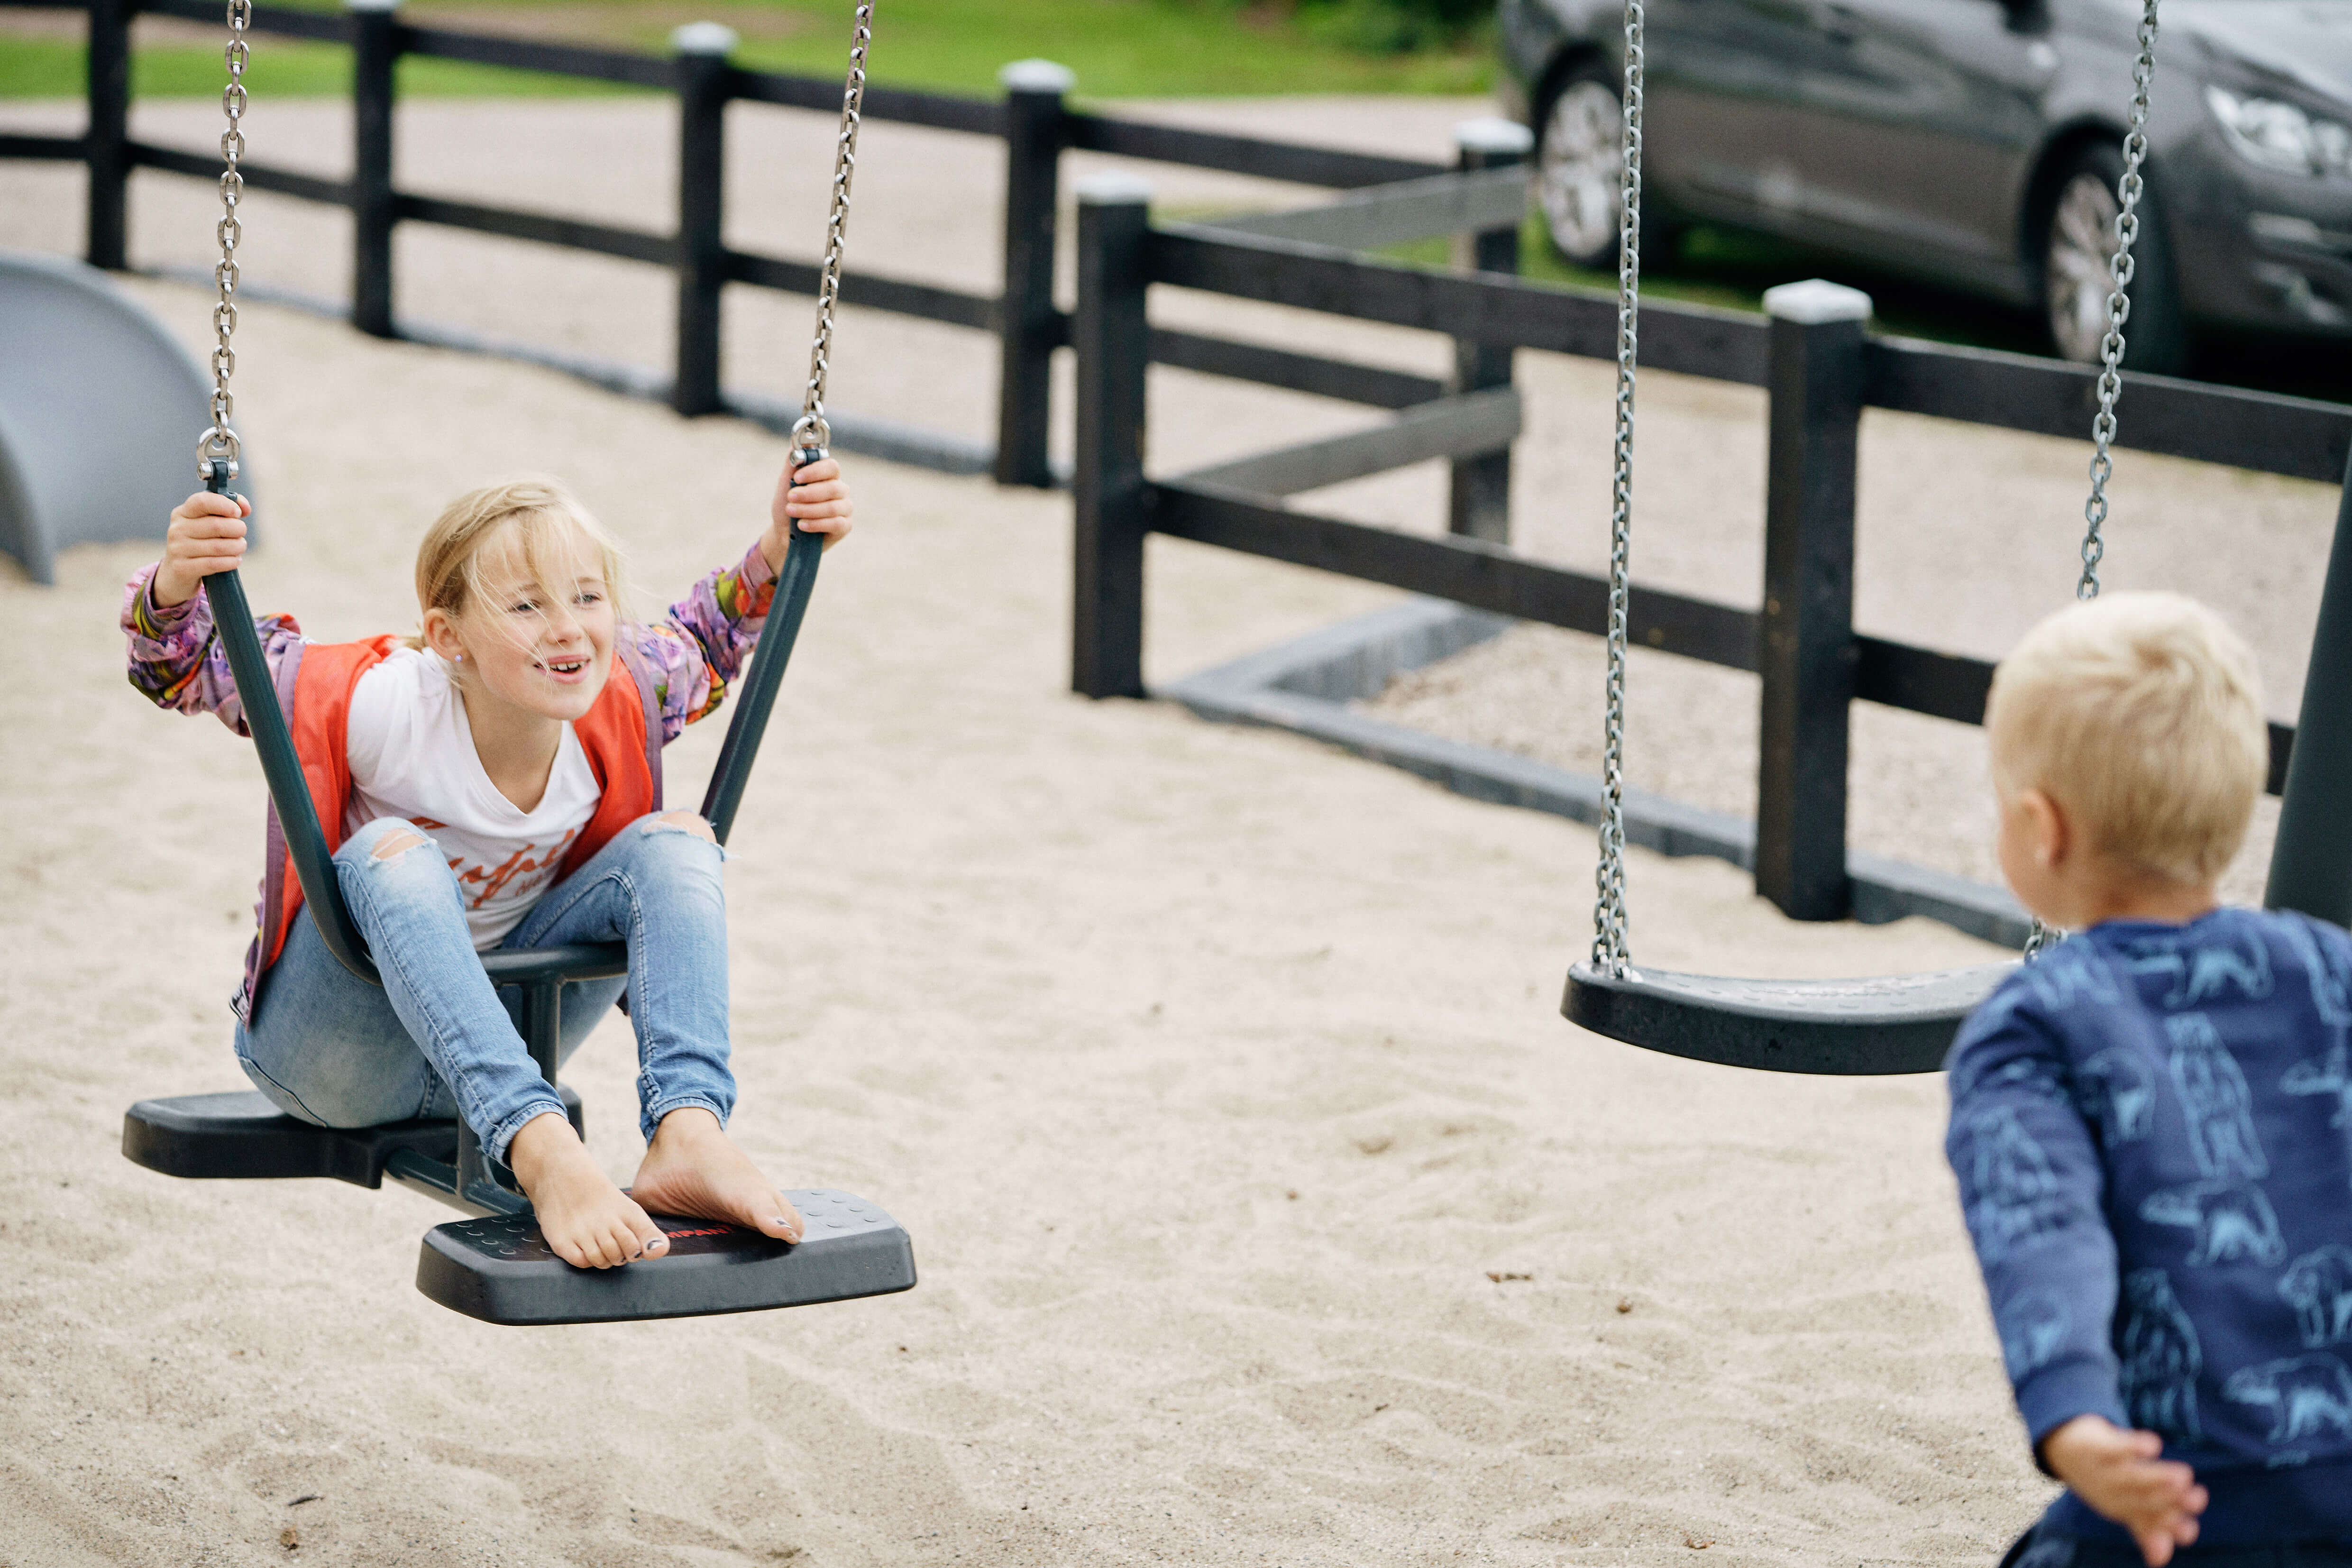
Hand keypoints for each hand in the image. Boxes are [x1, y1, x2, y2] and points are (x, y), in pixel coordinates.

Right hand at [153, 490, 250, 608]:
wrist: (178, 573)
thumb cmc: (200, 542)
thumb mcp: (208, 523)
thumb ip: (227, 510)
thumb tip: (245, 508)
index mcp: (182, 513)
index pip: (202, 502)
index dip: (224, 505)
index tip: (238, 513)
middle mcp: (177, 529)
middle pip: (216, 525)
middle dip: (237, 529)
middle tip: (241, 533)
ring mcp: (177, 549)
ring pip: (218, 546)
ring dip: (237, 547)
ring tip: (240, 546)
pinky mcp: (182, 568)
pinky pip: (213, 563)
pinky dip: (230, 562)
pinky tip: (236, 560)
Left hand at [761, 454, 852, 571]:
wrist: (785, 535)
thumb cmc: (787, 507)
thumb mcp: (785, 484)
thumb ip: (792, 464)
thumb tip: (796, 444)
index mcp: (828, 476)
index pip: (831, 467)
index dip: (816, 471)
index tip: (797, 478)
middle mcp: (840, 490)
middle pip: (833, 487)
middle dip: (808, 494)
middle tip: (790, 497)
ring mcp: (845, 508)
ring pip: (833, 507)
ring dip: (809, 510)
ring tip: (792, 512)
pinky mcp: (845, 526)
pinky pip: (836, 523)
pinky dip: (816, 524)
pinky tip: (802, 525)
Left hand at [2040, 1415, 2205, 1565]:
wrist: (2066, 1448)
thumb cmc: (2108, 1480)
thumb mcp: (2127, 1505)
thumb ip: (2149, 1528)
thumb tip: (2160, 1560)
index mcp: (2123, 1510)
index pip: (2149, 1522)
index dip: (2170, 1527)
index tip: (2190, 1530)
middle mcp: (2111, 1494)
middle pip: (2143, 1499)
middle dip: (2171, 1501)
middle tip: (2197, 1498)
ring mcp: (2101, 1470)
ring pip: (2131, 1476)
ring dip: (2157, 1477)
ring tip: (2184, 1476)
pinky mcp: (2094, 1446)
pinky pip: (2112, 1447)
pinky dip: (2132, 1446)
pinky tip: (2154, 1445)